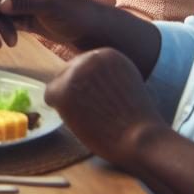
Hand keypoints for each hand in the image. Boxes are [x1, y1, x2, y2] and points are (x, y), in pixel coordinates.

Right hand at [0, 0, 107, 51]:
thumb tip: (1, 5)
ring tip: (7, 44)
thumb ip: (26, 2)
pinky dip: (2, 31)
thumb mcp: (52, 4)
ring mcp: (21, 1)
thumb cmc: (77, 13)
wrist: (91, 32)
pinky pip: (3, 21)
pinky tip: (10, 42)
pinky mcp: (21, 16)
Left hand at [44, 48, 167, 169]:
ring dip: (71, 103)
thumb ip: (106, 74)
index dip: (91, 89)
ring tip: (94, 116)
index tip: (108, 103)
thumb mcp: (126, 84)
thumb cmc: (137, 121)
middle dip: (78, 94)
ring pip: (59, 85)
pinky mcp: (65, 89)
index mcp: (108, 54)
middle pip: (69, 74)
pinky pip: (50, 96)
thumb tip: (82, 76)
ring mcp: (76, 71)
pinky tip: (82, 119)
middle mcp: (91, 56)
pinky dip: (62, 110)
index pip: (84, 67)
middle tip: (98, 112)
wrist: (142, 139)